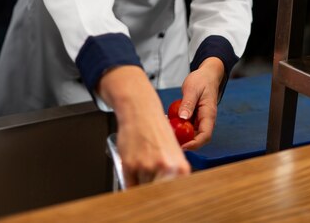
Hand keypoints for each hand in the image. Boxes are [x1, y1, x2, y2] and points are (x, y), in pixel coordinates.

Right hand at [97, 66, 190, 186]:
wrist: (140, 110)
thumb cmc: (156, 127)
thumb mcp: (173, 149)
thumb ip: (174, 170)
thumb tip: (174, 189)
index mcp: (180, 166)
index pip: (176, 194)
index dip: (169, 198)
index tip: (166, 200)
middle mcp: (165, 168)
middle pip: (159, 194)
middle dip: (155, 191)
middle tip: (152, 185)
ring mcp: (147, 167)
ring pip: (144, 190)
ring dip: (142, 183)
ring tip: (143, 167)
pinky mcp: (130, 165)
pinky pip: (130, 184)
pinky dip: (131, 180)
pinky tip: (134, 167)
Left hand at [177, 57, 224, 150]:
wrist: (207, 75)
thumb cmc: (202, 80)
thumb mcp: (193, 89)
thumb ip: (188, 103)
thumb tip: (182, 118)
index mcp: (208, 114)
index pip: (205, 136)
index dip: (194, 144)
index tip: (182, 146)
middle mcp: (205, 120)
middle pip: (196, 138)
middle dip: (183, 141)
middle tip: (168, 138)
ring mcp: (199, 119)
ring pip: (190, 132)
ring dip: (179, 133)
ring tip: (166, 127)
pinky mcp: (193, 117)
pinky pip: (186, 125)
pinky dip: (177, 125)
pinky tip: (168, 119)